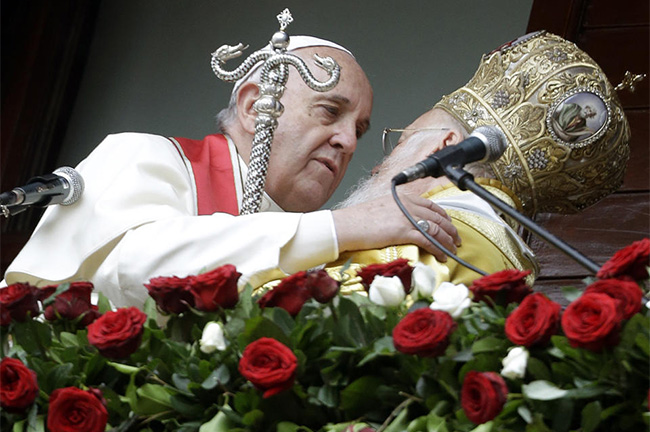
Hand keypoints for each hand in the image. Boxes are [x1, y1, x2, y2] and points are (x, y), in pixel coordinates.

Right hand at [332, 192, 460, 261]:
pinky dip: (439, 249)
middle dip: (451, 230)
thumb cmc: (357, 220)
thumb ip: (395, 212)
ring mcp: (407, 218)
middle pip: (438, 217)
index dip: (444, 216)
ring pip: (437, 229)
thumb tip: (401, 222)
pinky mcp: (404, 231)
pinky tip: (443, 256)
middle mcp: (408, 205)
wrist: (346, 225)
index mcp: (403, 198)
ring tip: (453, 250)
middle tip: (457, 239)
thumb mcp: (380, 208)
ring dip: (448, 241)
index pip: (431, 205)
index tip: (449, 224)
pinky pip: (429, 241)